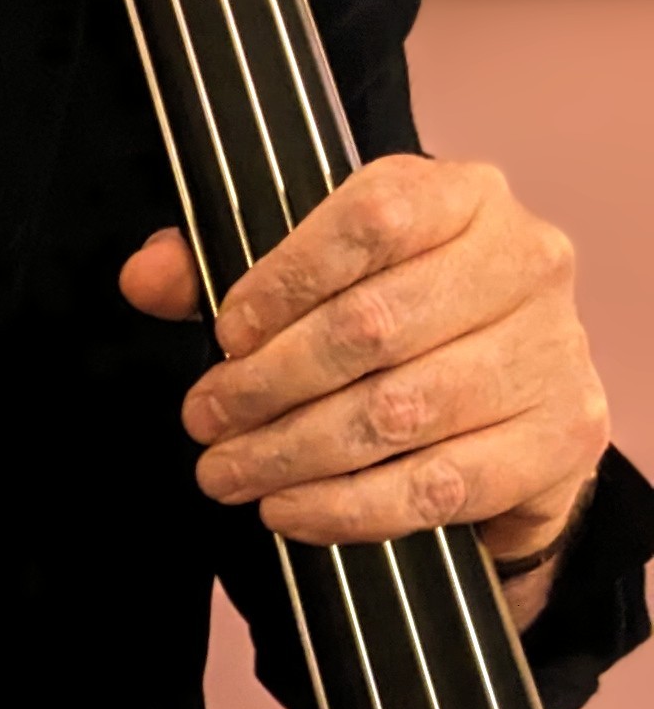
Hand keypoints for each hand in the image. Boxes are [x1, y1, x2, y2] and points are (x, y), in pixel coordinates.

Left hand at [123, 156, 610, 608]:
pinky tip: (288, 511)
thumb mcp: (307, 274)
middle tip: (204, 420)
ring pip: (399, 412)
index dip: (283, 280)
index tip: (223, 334)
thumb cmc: (394, 318)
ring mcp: (552, 352)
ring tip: (227, 473)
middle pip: (374, 325)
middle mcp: (523, 263)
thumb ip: (218, 268)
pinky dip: (348, 508)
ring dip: (292, 453)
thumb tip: (146, 278)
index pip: (371, 220)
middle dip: (267, 383)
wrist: (504, 400)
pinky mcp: (561, 439)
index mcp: (462, 197)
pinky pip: (439, 486)